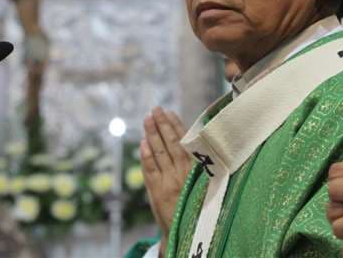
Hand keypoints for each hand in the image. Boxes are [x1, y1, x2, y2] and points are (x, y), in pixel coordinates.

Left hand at [140, 107, 191, 254]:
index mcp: (198, 170)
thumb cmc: (192, 202)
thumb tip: (181, 135)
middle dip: (162, 125)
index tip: (169, 112)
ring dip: (153, 134)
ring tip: (147, 119)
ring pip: (160, 153)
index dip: (176, 126)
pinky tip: (142, 142)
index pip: (186, 142)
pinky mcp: (157, 192)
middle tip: (155, 109)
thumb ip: (192, 162)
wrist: (185, 232)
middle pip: (172, 144)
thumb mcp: (200, 182)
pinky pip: (150, 170)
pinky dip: (146, 155)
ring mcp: (170, 182)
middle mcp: (184, 174)